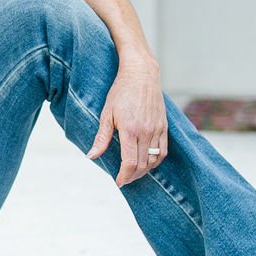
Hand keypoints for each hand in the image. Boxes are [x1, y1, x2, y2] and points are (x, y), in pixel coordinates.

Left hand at [86, 56, 168, 185]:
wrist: (141, 74)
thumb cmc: (121, 92)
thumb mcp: (106, 114)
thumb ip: (101, 137)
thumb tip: (91, 156)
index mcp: (130, 130)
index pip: (130, 163)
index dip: (124, 176)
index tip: (118, 181)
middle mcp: (146, 131)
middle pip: (142, 165)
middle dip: (133, 176)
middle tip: (124, 179)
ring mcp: (157, 129)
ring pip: (154, 160)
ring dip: (145, 171)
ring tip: (134, 173)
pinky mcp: (164, 126)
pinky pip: (163, 150)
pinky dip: (156, 161)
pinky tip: (148, 162)